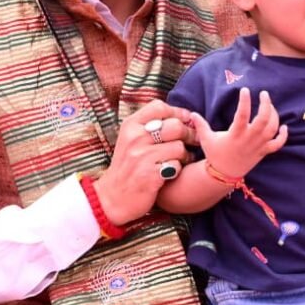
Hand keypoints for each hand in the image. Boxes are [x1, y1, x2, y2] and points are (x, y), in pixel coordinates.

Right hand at [93, 100, 196, 226]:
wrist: (112, 197)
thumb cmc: (127, 166)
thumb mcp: (130, 139)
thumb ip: (149, 126)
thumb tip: (181, 116)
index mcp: (130, 125)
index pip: (159, 107)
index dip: (178, 112)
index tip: (186, 120)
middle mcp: (135, 138)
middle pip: (175, 126)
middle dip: (189, 133)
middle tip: (192, 140)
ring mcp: (142, 156)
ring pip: (179, 147)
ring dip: (185, 154)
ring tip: (183, 159)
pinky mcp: (150, 175)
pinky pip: (176, 166)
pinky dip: (178, 169)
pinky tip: (173, 172)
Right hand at [194, 88, 286, 176]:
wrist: (224, 174)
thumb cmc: (215, 154)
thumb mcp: (206, 139)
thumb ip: (200, 125)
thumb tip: (191, 113)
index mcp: (235, 134)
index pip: (242, 115)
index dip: (244, 102)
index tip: (244, 90)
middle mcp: (248, 139)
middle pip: (263, 121)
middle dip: (266, 105)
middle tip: (264, 93)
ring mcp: (258, 146)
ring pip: (272, 129)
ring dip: (274, 116)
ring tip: (270, 105)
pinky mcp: (263, 152)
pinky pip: (278, 144)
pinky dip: (283, 136)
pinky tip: (284, 126)